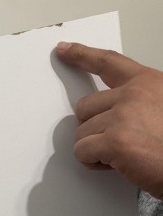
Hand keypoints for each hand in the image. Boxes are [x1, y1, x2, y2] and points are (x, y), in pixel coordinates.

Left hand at [56, 42, 162, 198]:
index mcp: (147, 83)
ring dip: (93, 148)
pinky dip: (90, 162)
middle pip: (84, 107)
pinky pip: (80, 151)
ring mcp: (122, 116)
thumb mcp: (161, 107)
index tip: (63, 50)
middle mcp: (133, 95)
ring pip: (81, 132)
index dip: (82, 55)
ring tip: (120, 153)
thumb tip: (105, 110)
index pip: (107, 62)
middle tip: (114, 139)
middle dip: (92, 127)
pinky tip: (113, 164)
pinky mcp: (113, 141)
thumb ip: (135, 100)